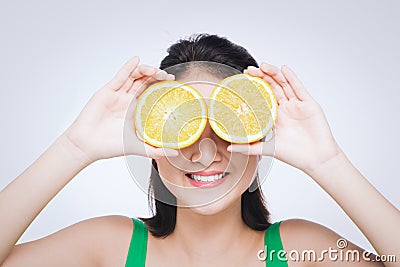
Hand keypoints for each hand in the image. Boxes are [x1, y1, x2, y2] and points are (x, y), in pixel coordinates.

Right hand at [63, 57, 178, 162]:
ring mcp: (118, 95)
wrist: (87, 145)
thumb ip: (155, 150)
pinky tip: (136, 60)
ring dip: (145, 71)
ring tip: (155, 70)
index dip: (163, 88)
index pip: (152, 94)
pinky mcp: (107, 92)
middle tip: (167, 77)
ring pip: (134, 78)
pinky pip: (120, 77)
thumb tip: (174, 153)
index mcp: (136, 111)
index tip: (174, 85)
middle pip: (145, 83)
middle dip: (157, 77)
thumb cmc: (108, 146)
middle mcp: (128, 101)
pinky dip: (128, 68)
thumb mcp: (137, 147)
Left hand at [227, 63, 341, 173]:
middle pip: (272, 87)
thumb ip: (248, 148)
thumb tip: (229, 148)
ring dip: (274, 74)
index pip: (263, 98)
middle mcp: (286, 109)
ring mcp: (297, 105)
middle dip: (261, 77)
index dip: (254, 89)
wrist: (316, 160)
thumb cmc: (295, 156)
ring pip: (284, 84)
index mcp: (276, 117)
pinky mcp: (309, 104)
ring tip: (263, 66)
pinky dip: (291, 78)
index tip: (242, 81)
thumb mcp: (268, 149)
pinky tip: (284, 70)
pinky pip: (299, 88)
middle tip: (249, 70)